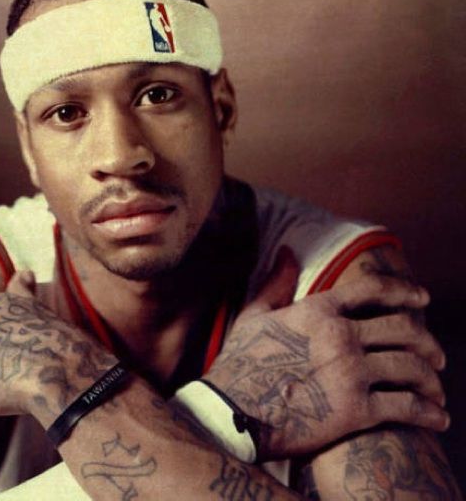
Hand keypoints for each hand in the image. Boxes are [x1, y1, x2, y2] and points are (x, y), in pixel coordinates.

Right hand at [205, 248, 447, 459]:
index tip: (423, 297)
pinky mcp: (357, 411)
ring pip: (412, 367)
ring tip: (437, 389)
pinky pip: (408, 407)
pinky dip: (429, 412)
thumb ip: (276, 282)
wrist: (232, 412)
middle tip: (436, 354)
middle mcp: (341, 335)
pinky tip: (437, 418)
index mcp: (319, 311)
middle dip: (428, 340)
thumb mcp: (254, 315)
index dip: (404, 290)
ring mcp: (351, 372)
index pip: (374, 290)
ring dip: (432, 379)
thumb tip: (286, 251)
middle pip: (403, 328)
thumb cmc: (240, 363)